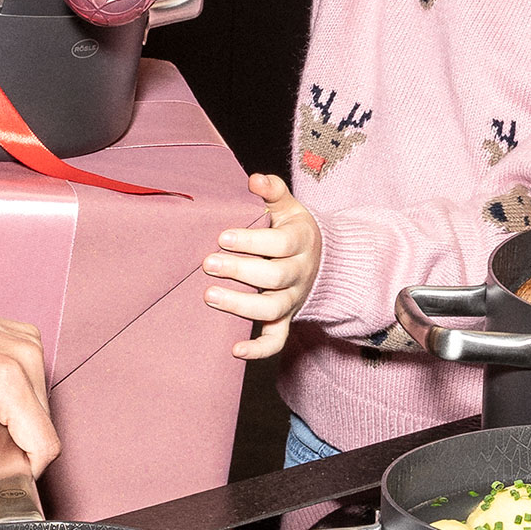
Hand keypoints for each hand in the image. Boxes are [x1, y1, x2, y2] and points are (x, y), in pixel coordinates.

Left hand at [0, 274, 58, 489]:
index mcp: (10, 377)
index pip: (46, 444)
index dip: (26, 468)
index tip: (2, 471)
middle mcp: (26, 354)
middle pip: (44, 425)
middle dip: (17, 442)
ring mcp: (27, 340)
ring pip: (41, 404)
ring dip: (17, 418)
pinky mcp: (23, 334)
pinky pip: (34, 378)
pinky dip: (16, 394)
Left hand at [205, 172, 321, 359]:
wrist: (322, 260)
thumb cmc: (293, 229)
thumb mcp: (289, 207)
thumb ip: (273, 190)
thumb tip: (255, 179)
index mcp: (300, 241)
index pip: (280, 243)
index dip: (252, 242)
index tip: (222, 237)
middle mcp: (299, 273)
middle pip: (274, 276)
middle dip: (240, 270)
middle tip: (208, 263)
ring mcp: (293, 299)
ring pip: (272, 309)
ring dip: (241, 305)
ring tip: (209, 296)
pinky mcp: (286, 319)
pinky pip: (277, 340)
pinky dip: (259, 350)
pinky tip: (235, 350)